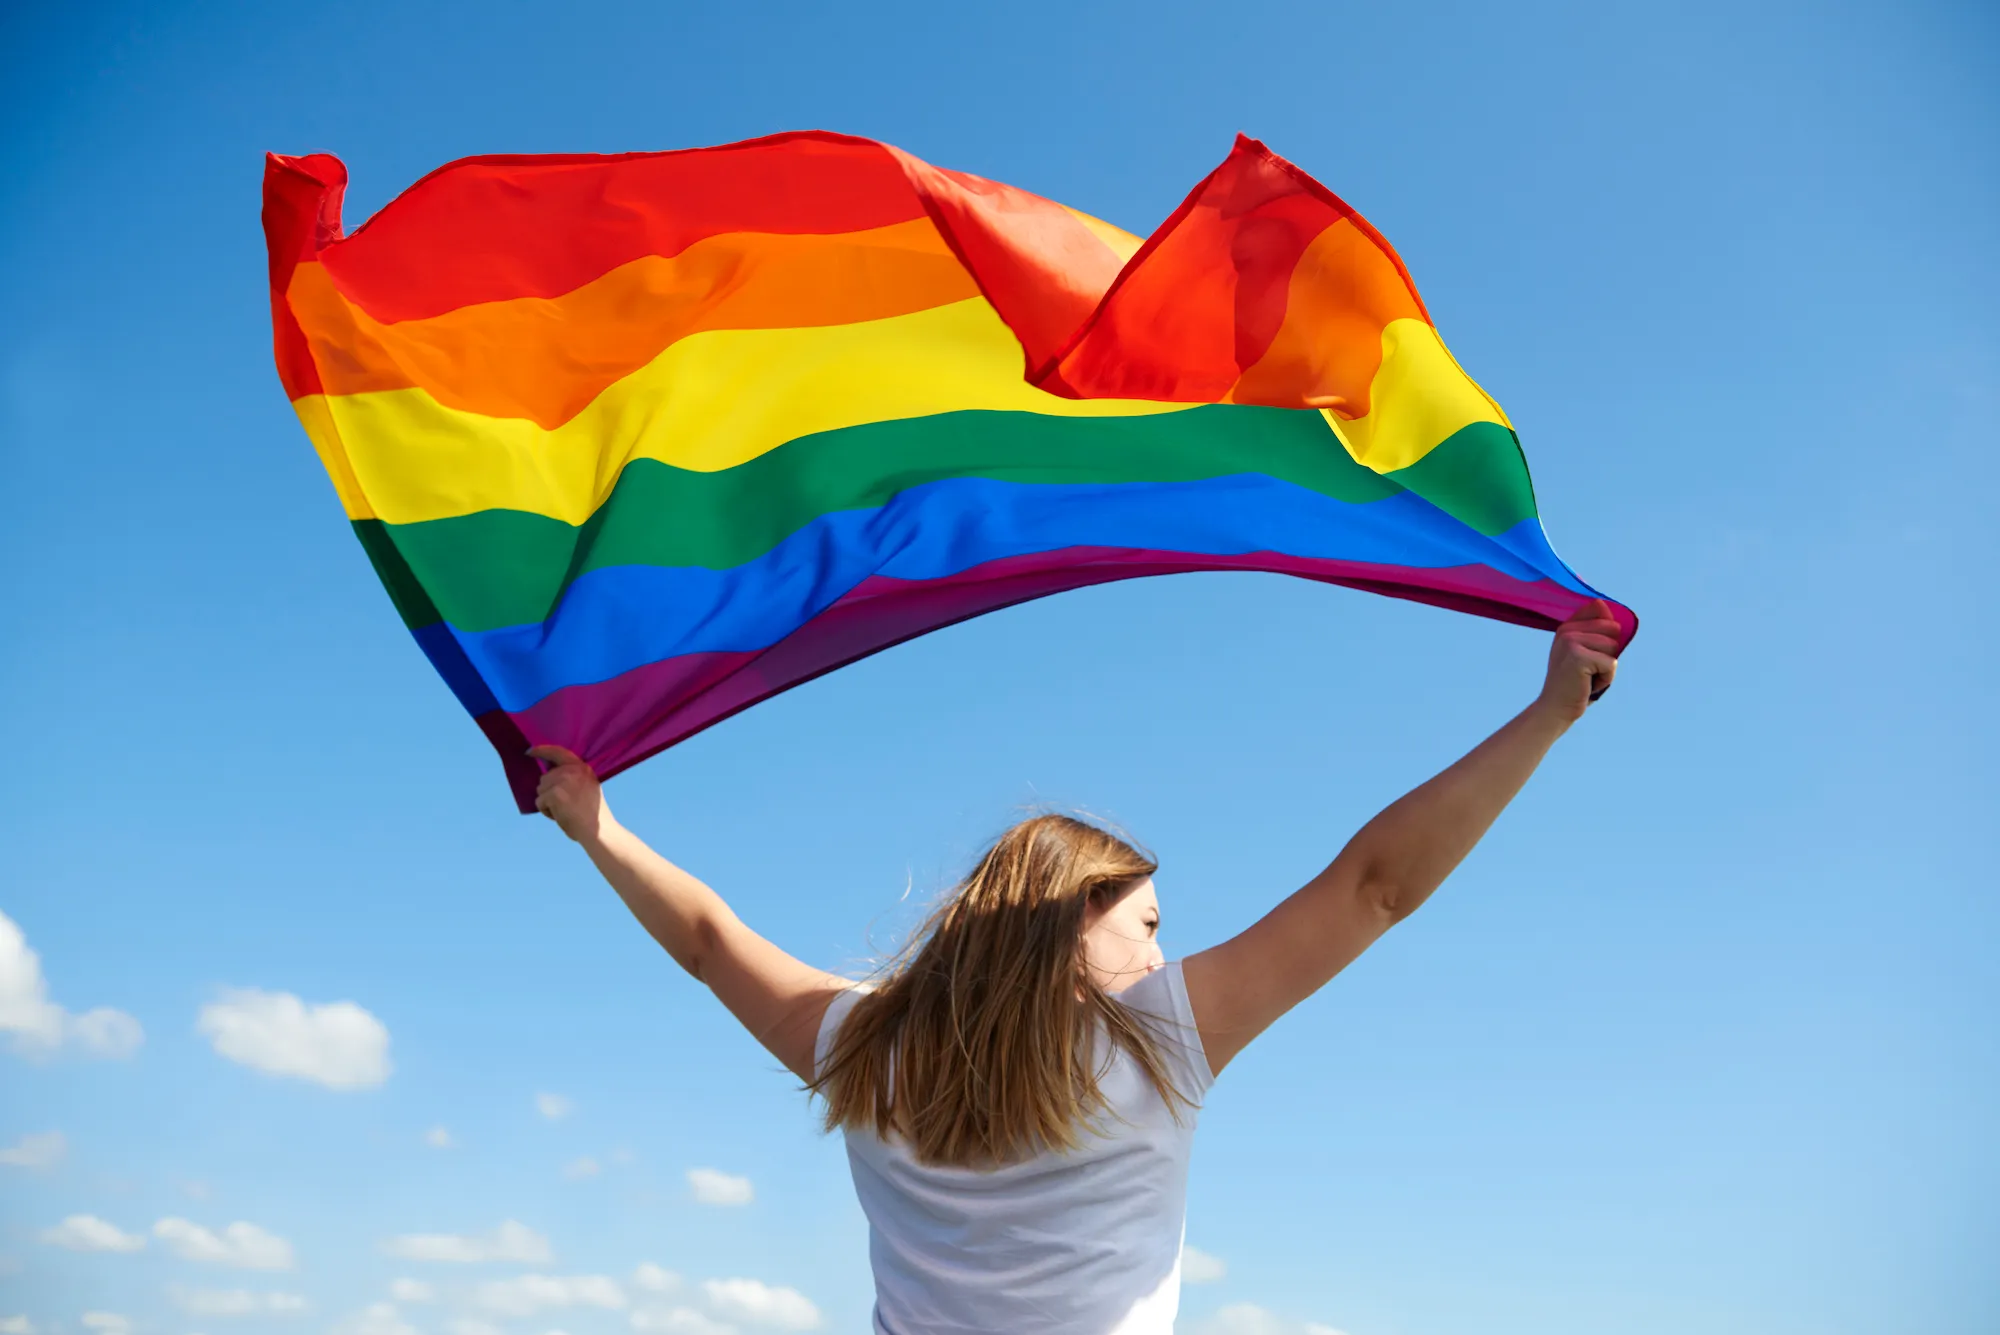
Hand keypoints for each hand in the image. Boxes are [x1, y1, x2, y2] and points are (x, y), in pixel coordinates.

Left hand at [528, 745, 612, 843]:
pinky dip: (546, 812)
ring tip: (564, 811)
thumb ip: (572, 776)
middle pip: (545, 777)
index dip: (542, 750)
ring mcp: (563, 781)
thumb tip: (548, 774)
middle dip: (549, 792)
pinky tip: (560, 816)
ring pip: (541, 790)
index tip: (530, 752)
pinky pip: (540, 802)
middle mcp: (572, 770)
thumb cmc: (593, 814)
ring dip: (548, 802)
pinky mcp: (555, 794)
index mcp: (582, 767)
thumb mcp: (587, 786)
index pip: (558, 752)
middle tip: (565, 805)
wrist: (598, 829)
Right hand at [1535, 599, 1621, 723]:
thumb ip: (1598, 632)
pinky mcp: (1578, 657)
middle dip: (1609, 652)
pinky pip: (1611, 664)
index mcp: (1567, 626)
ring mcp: (1570, 642)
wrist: (1556, 707)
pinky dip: (1606, 678)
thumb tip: (1609, 613)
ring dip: (1607, 667)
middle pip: (1613, 628)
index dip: (1606, 631)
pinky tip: (1588, 684)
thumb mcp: (1585, 652)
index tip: (1590, 651)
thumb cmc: (1576, 682)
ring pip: (1614, 647)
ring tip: (1588, 676)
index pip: (1599, 608)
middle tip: (1589, 668)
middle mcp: (1567, 630)